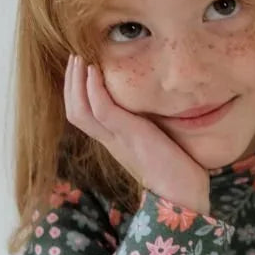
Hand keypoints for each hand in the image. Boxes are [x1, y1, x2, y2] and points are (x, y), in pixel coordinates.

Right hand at [63, 53, 211, 214]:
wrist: (184, 196)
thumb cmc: (177, 171)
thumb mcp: (156, 143)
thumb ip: (148, 128)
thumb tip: (155, 110)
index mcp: (115, 142)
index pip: (83, 116)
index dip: (76, 92)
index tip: (80, 69)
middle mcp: (111, 141)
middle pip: (75, 111)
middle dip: (70, 83)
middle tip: (74, 58)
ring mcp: (118, 139)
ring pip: (80, 110)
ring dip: (76, 82)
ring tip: (79, 59)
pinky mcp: (131, 135)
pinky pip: (102, 110)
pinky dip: (94, 90)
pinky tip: (95, 71)